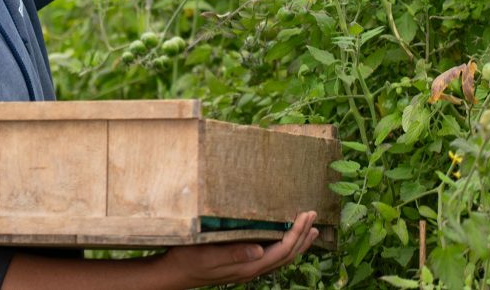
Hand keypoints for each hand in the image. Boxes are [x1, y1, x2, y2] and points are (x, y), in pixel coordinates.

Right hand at [157, 211, 319, 287]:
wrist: (175, 274)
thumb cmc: (188, 260)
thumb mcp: (208, 254)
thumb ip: (234, 253)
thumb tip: (261, 249)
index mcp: (249, 266)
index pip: (282, 250)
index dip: (297, 232)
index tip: (306, 215)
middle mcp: (253, 269)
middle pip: (287, 255)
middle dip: (303, 236)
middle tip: (314, 217)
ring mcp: (248, 269)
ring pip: (281, 258)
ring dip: (298, 243)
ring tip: (310, 230)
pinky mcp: (243, 266)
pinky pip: (272, 257)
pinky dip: (285, 247)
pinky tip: (283, 239)